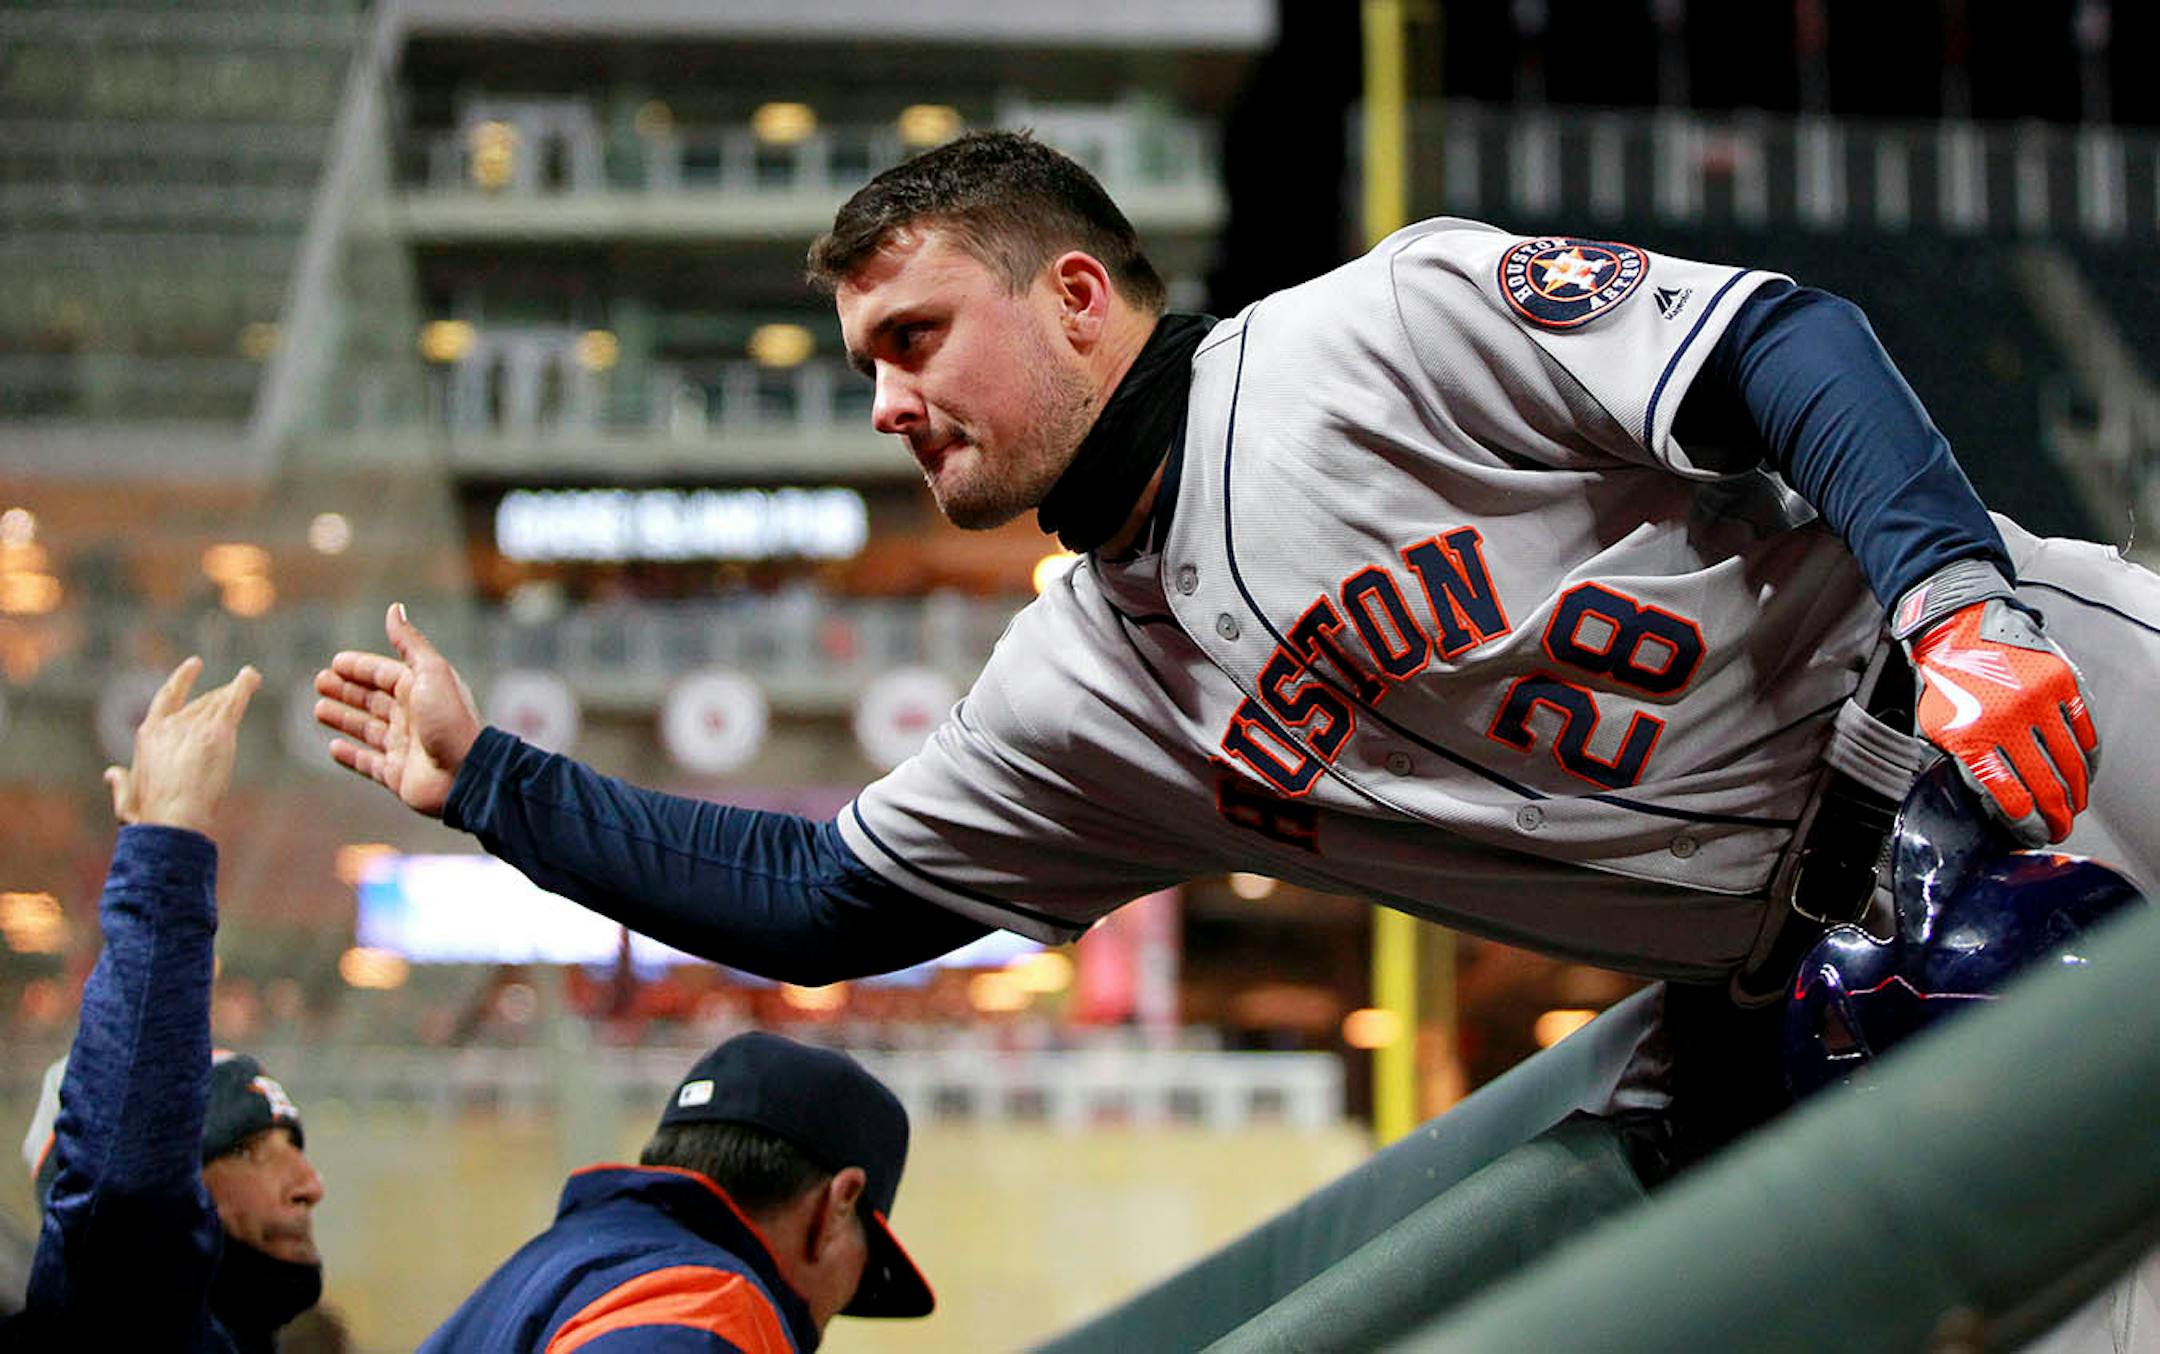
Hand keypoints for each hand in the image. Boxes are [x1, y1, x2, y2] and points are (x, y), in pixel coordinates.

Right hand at [104, 657, 260, 834]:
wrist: (174, 819)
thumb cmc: (150, 817)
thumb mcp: (127, 799)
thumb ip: (120, 783)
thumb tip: (111, 773)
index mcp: (149, 735)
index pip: (167, 699)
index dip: (182, 679)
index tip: (194, 664)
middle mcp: (171, 725)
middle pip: (200, 703)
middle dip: (218, 696)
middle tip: (233, 691)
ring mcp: (194, 726)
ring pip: (219, 701)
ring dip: (235, 689)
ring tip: (250, 678)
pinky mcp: (217, 733)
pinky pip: (234, 702)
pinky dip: (244, 686)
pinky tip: (252, 676)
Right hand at [314, 603, 481, 817]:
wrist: (466, 773)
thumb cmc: (450, 719)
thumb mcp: (431, 673)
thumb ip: (409, 643)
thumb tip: (394, 608)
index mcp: (420, 690)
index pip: (384, 674)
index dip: (359, 667)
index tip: (334, 662)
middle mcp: (412, 717)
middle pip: (373, 699)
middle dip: (346, 690)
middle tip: (318, 682)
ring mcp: (404, 747)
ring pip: (367, 729)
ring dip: (344, 718)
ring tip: (319, 709)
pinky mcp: (398, 775)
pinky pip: (368, 763)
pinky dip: (350, 756)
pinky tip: (333, 747)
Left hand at [1906, 597, 2098, 845]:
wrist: (1958, 627)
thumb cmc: (1944, 680)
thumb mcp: (1934, 729)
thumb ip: (1959, 767)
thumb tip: (1989, 807)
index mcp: (1973, 737)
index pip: (2011, 799)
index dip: (2027, 827)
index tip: (2035, 836)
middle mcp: (2009, 720)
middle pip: (2047, 786)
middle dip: (2057, 817)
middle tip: (2060, 828)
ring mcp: (2039, 700)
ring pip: (2071, 762)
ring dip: (2078, 791)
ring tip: (2074, 805)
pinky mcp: (2061, 682)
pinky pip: (2085, 729)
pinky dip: (2089, 756)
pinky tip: (2086, 770)